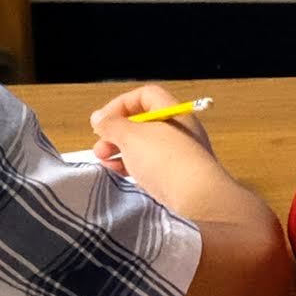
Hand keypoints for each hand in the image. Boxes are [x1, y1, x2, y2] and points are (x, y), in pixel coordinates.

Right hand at [87, 82, 213, 171]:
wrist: (196, 199)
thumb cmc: (165, 160)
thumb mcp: (131, 136)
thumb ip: (111, 124)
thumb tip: (99, 118)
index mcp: (173, 112)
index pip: (145, 95)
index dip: (121, 104)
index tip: (103, 121)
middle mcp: (179, 130)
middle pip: (141, 122)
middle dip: (115, 132)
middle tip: (100, 146)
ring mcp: (179, 154)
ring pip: (143, 145)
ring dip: (120, 150)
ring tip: (105, 161)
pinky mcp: (176, 176)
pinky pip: (149, 165)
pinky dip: (131, 166)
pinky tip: (119, 173)